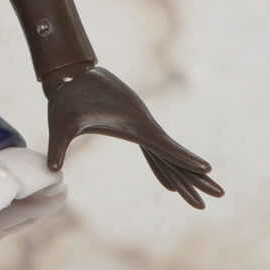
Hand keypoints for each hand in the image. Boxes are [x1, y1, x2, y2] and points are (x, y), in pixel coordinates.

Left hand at [44, 64, 223, 208]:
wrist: (70, 73)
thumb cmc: (65, 96)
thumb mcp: (61, 122)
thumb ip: (58, 147)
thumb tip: (51, 170)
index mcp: (132, 124)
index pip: (163, 147)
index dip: (183, 159)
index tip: (206, 169)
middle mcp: (142, 125)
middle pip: (173, 155)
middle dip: (195, 177)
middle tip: (218, 195)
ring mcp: (140, 124)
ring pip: (167, 153)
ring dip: (185, 173)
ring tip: (206, 193)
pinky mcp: (133, 124)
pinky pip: (154, 149)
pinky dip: (165, 165)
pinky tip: (170, 183)